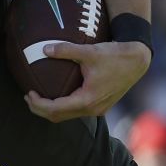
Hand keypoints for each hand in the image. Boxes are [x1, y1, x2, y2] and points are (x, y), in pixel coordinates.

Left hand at [24, 40, 150, 121]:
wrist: (138, 60)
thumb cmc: (115, 55)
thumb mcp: (89, 51)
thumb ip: (66, 50)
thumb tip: (43, 49)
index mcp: (88, 99)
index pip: (55, 109)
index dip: (38, 104)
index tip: (28, 93)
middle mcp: (92, 109)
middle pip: (58, 117)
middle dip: (40, 109)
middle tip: (28, 96)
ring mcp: (97, 109)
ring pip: (67, 116)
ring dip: (51, 109)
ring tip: (38, 96)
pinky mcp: (101, 106)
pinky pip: (76, 111)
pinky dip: (63, 106)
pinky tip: (56, 94)